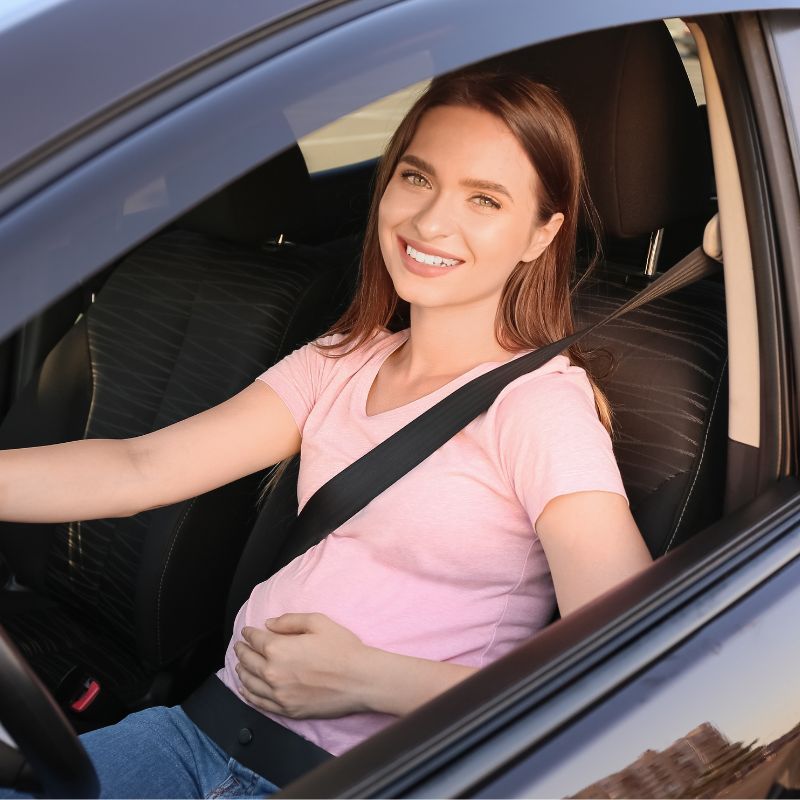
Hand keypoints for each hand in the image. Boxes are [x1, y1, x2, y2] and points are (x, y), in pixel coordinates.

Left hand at [234, 612, 369, 718]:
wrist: (360, 680)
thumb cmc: (342, 648)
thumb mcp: (318, 622)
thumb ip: (290, 620)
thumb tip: (269, 624)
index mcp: (278, 649)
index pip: (255, 640)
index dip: (249, 633)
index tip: (247, 631)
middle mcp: (273, 673)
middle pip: (248, 661)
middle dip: (242, 651)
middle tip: (240, 646)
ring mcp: (279, 694)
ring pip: (249, 683)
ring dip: (242, 672)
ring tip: (240, 665)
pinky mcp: (287, 710)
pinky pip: (259, 703)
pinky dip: (248, 694)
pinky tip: (246, 689)